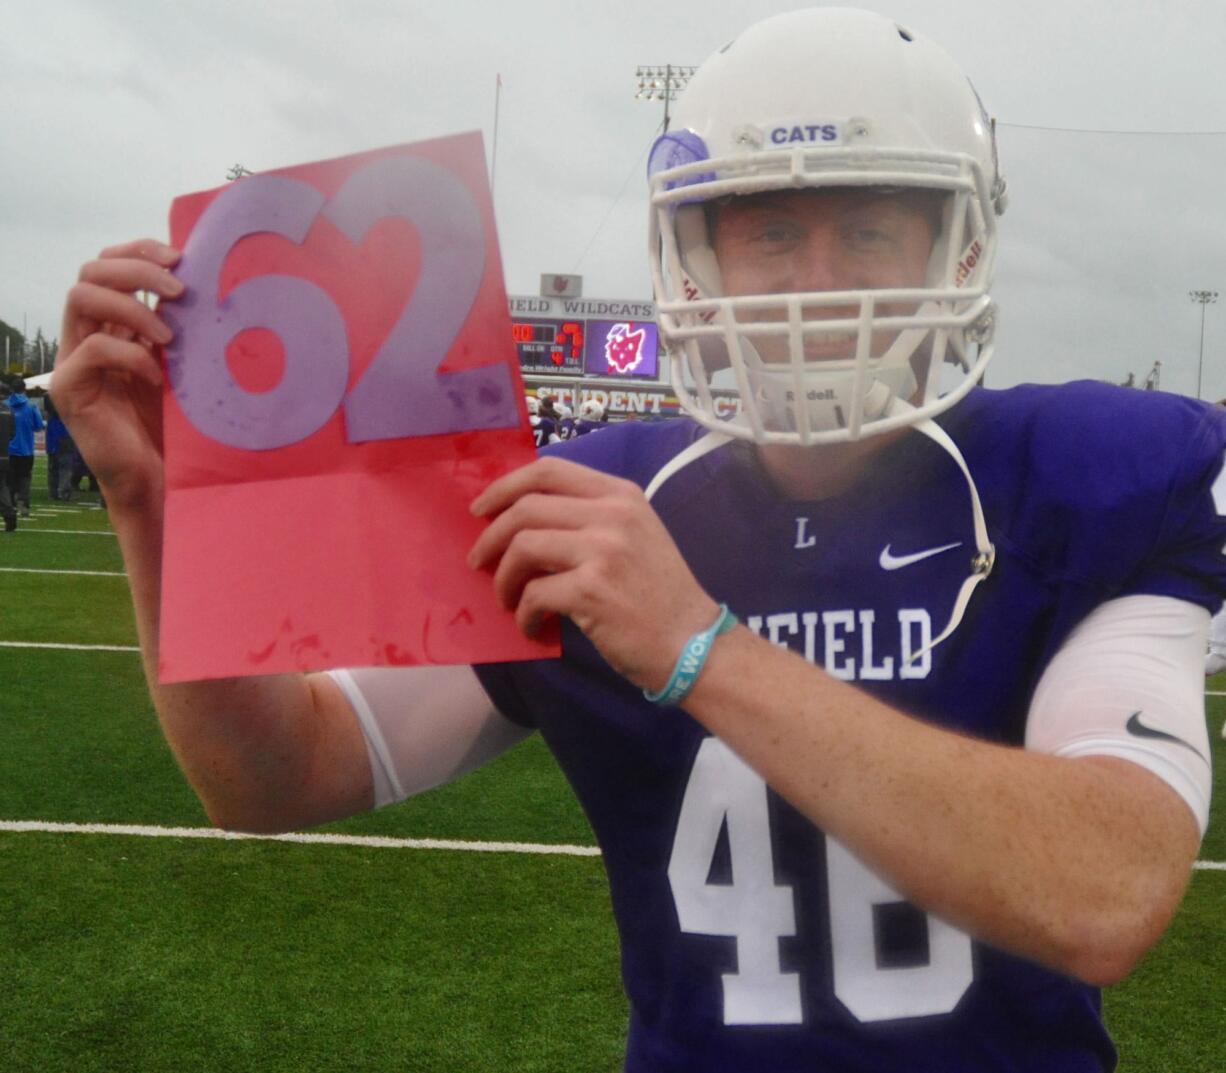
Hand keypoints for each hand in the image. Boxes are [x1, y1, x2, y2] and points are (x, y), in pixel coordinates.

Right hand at [52, 239, 183, 509]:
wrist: (160, 479)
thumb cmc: (178, 424)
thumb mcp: (184, 365)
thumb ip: (182, 328)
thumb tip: (211, 284)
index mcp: (115, 325)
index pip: (111, 264)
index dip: (140, 250)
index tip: (181, 258)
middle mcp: (88, 335)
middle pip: (92, 270)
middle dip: (138, 269)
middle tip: (179, 290)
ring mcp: (73, 360)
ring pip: (82, 297)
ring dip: (131, 306)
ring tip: (169, 336)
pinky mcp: (68, 388)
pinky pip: (92, 350)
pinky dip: (130, 355)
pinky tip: (158, 377)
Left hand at [468, 456, 719, 691]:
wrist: (692, 642)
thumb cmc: (659, 594)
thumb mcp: (635, 536)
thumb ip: (590, 518)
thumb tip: (522, 522)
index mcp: (620, 494)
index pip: (548, 469)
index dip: (504, 486)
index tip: (481, 510)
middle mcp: (612, 513)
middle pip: (526, 506)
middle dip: (491, 536)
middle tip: (479, 561)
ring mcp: (603, 549)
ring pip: (523, 546)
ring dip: (503, 577)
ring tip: (507, 599)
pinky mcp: (592, 589)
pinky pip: (534, 593)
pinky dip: (524, 613)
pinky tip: (532, 626)